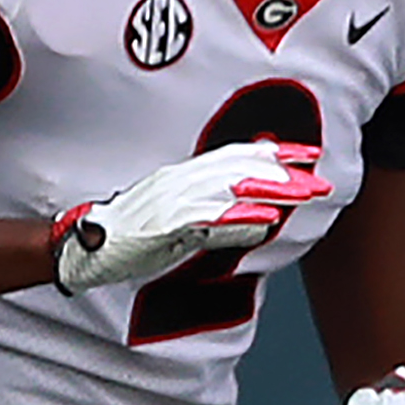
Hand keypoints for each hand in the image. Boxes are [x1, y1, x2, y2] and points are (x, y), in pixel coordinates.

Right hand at [51, 140, 328, 295]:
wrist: (82, 249)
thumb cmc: (127, 239)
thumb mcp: (182, 227)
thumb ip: (220, 221)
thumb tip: (261, 221)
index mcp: (183, 179)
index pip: (234, 159)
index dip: (273, 155)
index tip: (308, 155)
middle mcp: (180, 182)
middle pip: (240, 169)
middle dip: (284, 173)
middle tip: (321, 179)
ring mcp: (173, 202)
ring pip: (231, 188)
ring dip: (271, 190)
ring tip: (305, 191)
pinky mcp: (166, 226)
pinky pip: (209, 220)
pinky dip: (239, 219)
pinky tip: (267, 219)